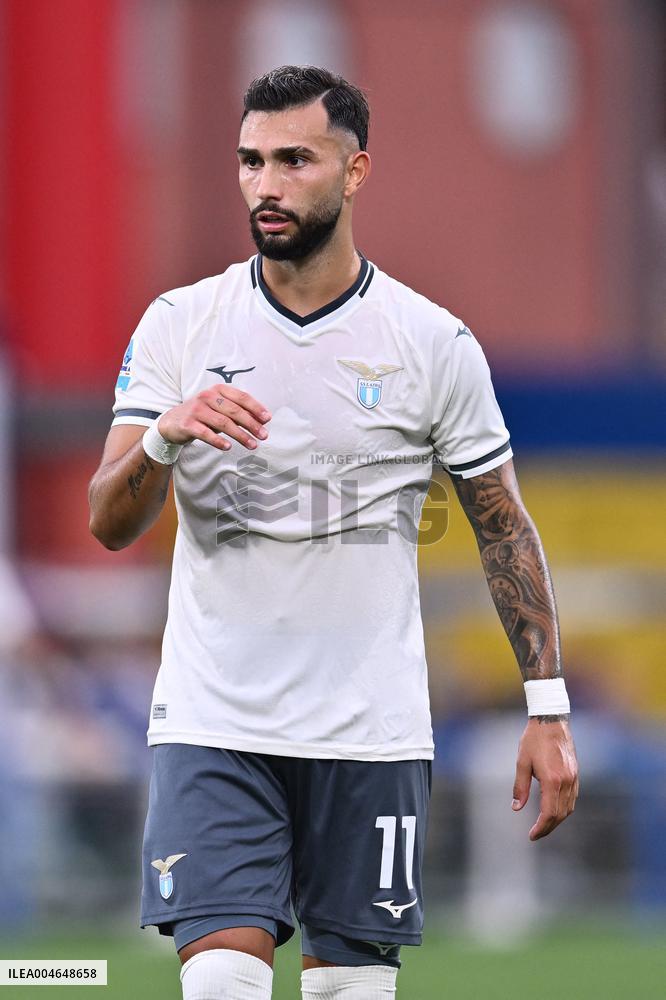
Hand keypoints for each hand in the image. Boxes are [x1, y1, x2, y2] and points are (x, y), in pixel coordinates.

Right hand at [157, 385, 270, 451]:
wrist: (172, 422)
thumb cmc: (202, 415)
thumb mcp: (220, 409)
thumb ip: (239, 412)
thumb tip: (263, 420)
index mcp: (218, 389)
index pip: (242, 397)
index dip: (256, 408)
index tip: (267, 419)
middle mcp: (207, 396)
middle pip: (234, 411)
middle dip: (252, 424)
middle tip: (264, 435)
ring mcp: (197, 410)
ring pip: (223, 423)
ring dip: (240, 435)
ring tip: (252, 445)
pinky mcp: (188, 424)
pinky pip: (205, 433)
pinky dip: (218, 440)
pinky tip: (228, 447)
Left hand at [512, 718, 578, 840]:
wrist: (551, 720)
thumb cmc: (533, 740)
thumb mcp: (522, 762)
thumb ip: (520, 787)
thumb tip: (516, 808)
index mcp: (552, 780)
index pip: (549, 813)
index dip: (541, 828)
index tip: (532, 835)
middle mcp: (566, 781)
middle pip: (560, 814)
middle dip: (548, 827)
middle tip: (535, 834)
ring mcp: (574, 778)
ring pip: (569, 808)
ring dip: (557, 820)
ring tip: (543, 825)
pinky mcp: (576, 773)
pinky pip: (572, 798)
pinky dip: (564, 809)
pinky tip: (554, 810)